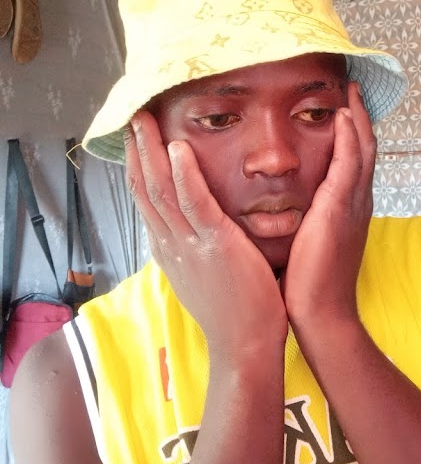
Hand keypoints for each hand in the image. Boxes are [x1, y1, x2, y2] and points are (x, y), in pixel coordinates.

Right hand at [125, 111, 287, 363]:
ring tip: (145, 120)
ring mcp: (189, 245)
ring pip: (160, 190)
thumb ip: (196, 246)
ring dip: (151, 152)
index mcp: (169, 249)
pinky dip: (183, 175)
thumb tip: (195, 227)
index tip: (136, 140)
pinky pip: (193, 203)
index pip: (146, 200)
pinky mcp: (214, 245)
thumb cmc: (235, 310)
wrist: (245, 345)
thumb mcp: (204, 273)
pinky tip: (177, 150)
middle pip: (145, 189)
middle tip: (133, 118)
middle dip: (137, 151)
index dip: (138, 167)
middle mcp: (171, 244)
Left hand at [282, 83, 374, 335]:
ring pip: (363, 151)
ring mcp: (353, 206)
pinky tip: (342, 117)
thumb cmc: (311, 284)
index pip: (356, 162)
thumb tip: (295, 208)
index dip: (355, 134)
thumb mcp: (312, 242)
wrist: (321, 314)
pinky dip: (349, 139)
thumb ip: (310, 220)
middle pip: (366, 149)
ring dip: (358, 118)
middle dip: (362, 117)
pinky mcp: (339, 211)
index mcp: (350, 210)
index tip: (346, 108)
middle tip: (355, 88)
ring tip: (352, 92)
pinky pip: (348, 165)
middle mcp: (358, 203)